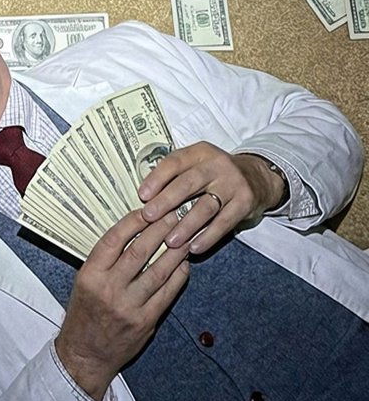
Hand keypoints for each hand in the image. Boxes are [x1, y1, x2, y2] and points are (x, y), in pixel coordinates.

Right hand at [55, 208, 189, 400]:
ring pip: (158, 271)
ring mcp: (130, 307)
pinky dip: (178, 275)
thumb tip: (132, 232)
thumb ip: (105, 260)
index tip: (146, 210)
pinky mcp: (146, 321)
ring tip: (184, 234)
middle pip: (140, 252)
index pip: (114, 240)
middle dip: (160, 229)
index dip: (132, 222)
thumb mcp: (83, 282)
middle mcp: (109, 290)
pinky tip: (183, 263)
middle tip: (174, 214)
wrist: (86, 355)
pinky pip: (167, 293)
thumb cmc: (84, 315)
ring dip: (175, 250)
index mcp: (90, 276)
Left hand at [138, 141, 286, 255]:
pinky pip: (224, 222)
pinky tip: (194, 248)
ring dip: (186, 225)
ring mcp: (233, 183)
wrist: (258, 177)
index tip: (142, 195)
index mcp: (200, 152)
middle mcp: (217, 164)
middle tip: (149, 216)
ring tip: (171, 240)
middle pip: (188, 183)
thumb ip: (177, 176)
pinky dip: (208, 237)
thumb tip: (145, 198)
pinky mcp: (245, 202)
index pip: (175, 162)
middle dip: (166, 201)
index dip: (157, 178)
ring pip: (206, 206)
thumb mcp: (199, 164)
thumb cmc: (217, 174)